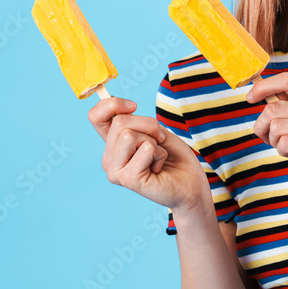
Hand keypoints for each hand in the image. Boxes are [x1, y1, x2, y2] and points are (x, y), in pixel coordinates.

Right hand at [88, 98, 207, 209]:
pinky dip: (159, 154)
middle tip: (161, 141)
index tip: (133, 106)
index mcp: (113, 146)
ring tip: (158, 157)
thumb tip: (122, 109)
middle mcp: (109, 159)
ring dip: (154, 141)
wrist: (191, 184)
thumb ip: (133, 121)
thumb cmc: (174, 157)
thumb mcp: (153, 131)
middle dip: (149, 125)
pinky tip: (159, 168)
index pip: (95, 117)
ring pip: (128, 134)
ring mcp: (115, 171)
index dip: (111, 104)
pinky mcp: (128, 179)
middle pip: (120, 122)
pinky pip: (145, 148)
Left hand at [247, 72, 287, 204]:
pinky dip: (283, 152)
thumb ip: (285, 108)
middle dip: (264, 126)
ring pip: (276, 127)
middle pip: (275, 108)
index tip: (250, 98)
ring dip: (275, 141)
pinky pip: (284, 143)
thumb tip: (259, 93)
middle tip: (273, 139)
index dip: (264, 86)